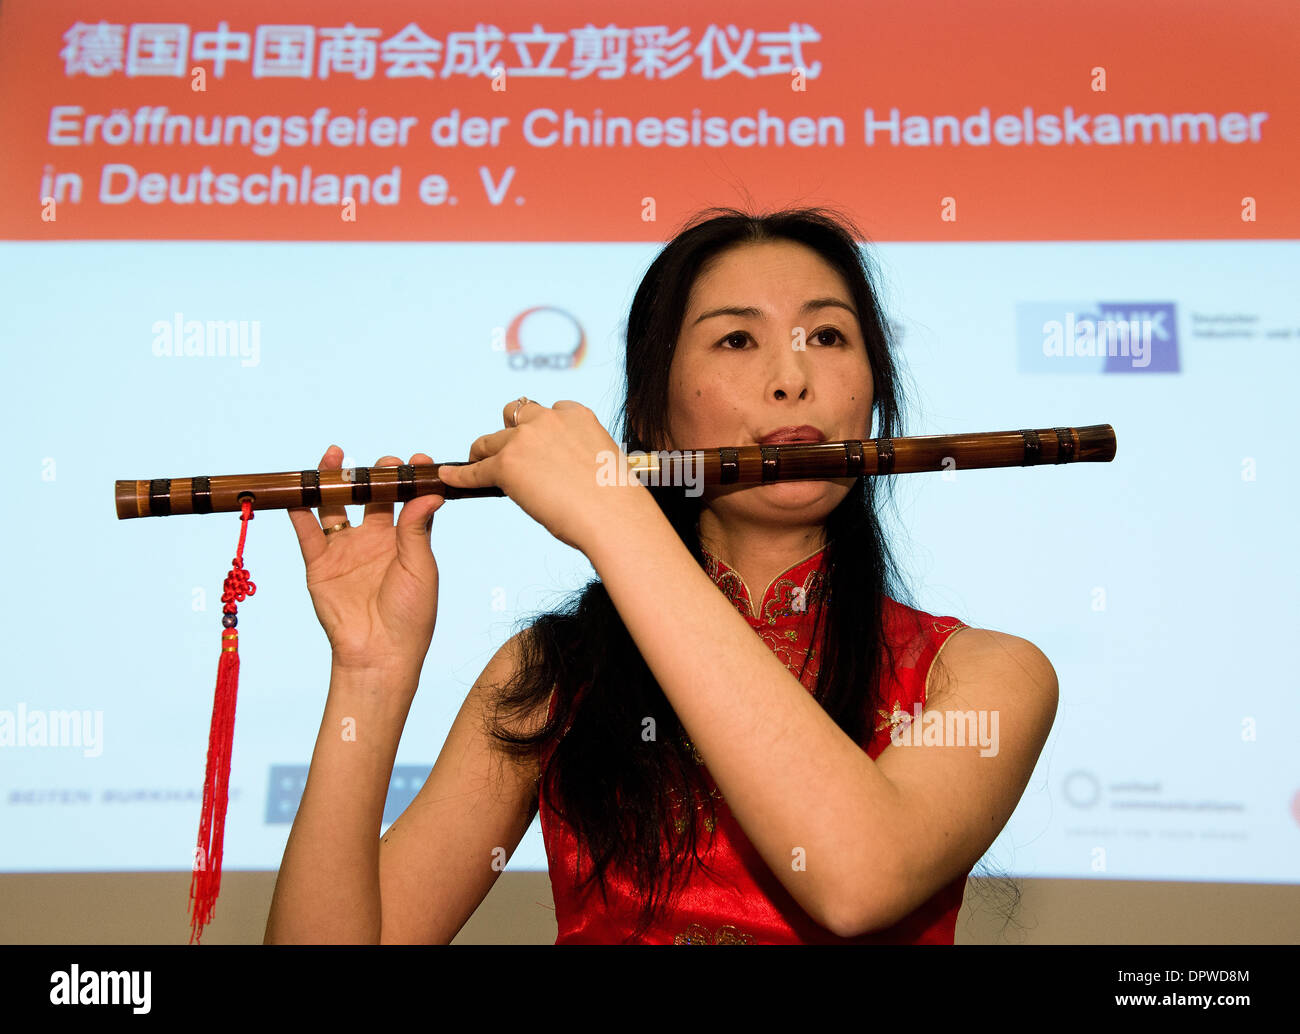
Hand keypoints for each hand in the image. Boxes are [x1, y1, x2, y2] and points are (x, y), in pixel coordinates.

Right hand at [287, 446, 444, 673]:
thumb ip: (418, 528)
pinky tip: (299, 491)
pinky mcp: (320, 564)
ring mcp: (345, 550)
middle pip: (369, 497)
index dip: (410, 478)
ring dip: (333, 481)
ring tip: (335, 456)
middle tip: (380, 461)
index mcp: (403, 540)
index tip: (417, 460)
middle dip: (372, 474)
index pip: (406, 500)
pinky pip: (307, 533)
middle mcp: (373, 540)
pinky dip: (300, 512)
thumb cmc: (410, 614)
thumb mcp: (420, 567)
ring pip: (335, 507)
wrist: (379, 653)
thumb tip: (430, 492)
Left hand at [436, 400, 647, 555]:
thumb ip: (581, 455)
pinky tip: (448, 477)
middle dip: (510, 432)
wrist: (613, 516)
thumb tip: (567, 472)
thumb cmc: (616, 500)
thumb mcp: (603, 462)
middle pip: (515, 414)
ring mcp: (525, 440)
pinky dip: (460, 474)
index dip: (539, 428)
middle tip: (506, 452)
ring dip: (484, 451)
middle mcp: (549, 418)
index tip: (537, 442)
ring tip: (477, 464)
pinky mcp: (506, 465)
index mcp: (577, 415)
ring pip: (490, 439)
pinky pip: (475, 470)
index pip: (550, 410)